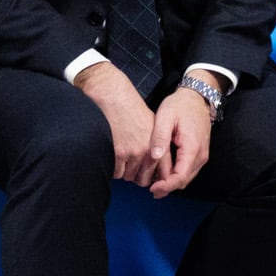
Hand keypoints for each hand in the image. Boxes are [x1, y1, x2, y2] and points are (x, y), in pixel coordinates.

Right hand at [77, 62, 161, 187]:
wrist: (113, 96)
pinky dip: (112, 167)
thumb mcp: (151, 125)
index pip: (163, 173)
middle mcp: (148, 150)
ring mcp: (133, 153)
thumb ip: (156, 146)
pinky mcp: (118, 153)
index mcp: (158, 144)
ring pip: (127, 177)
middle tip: (129, 165)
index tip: (148, 177)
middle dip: (135, 175)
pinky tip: (111, 153)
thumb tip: (156, 167)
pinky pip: (115, 172)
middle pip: (143, 179)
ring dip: (122, 170)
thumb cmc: (129, 109)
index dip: (156, 179)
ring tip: (119, 155)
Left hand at [149, 85, 214, 197]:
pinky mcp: (199, 154)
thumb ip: (160, 137)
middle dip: (167, 187)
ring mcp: (202, 155)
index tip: (152, 188)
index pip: (180, 177)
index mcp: (192, 148)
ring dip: (172, 183)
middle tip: (150, 188)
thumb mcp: (165, 116)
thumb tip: (154, 156)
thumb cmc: (180, 106)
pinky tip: (164, 173)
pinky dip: (177, 176)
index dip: (166, 186)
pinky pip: (188, 171)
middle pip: (184, 181)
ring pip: (187, 178)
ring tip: (154, 183)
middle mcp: (200, 155)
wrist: (197, 98)